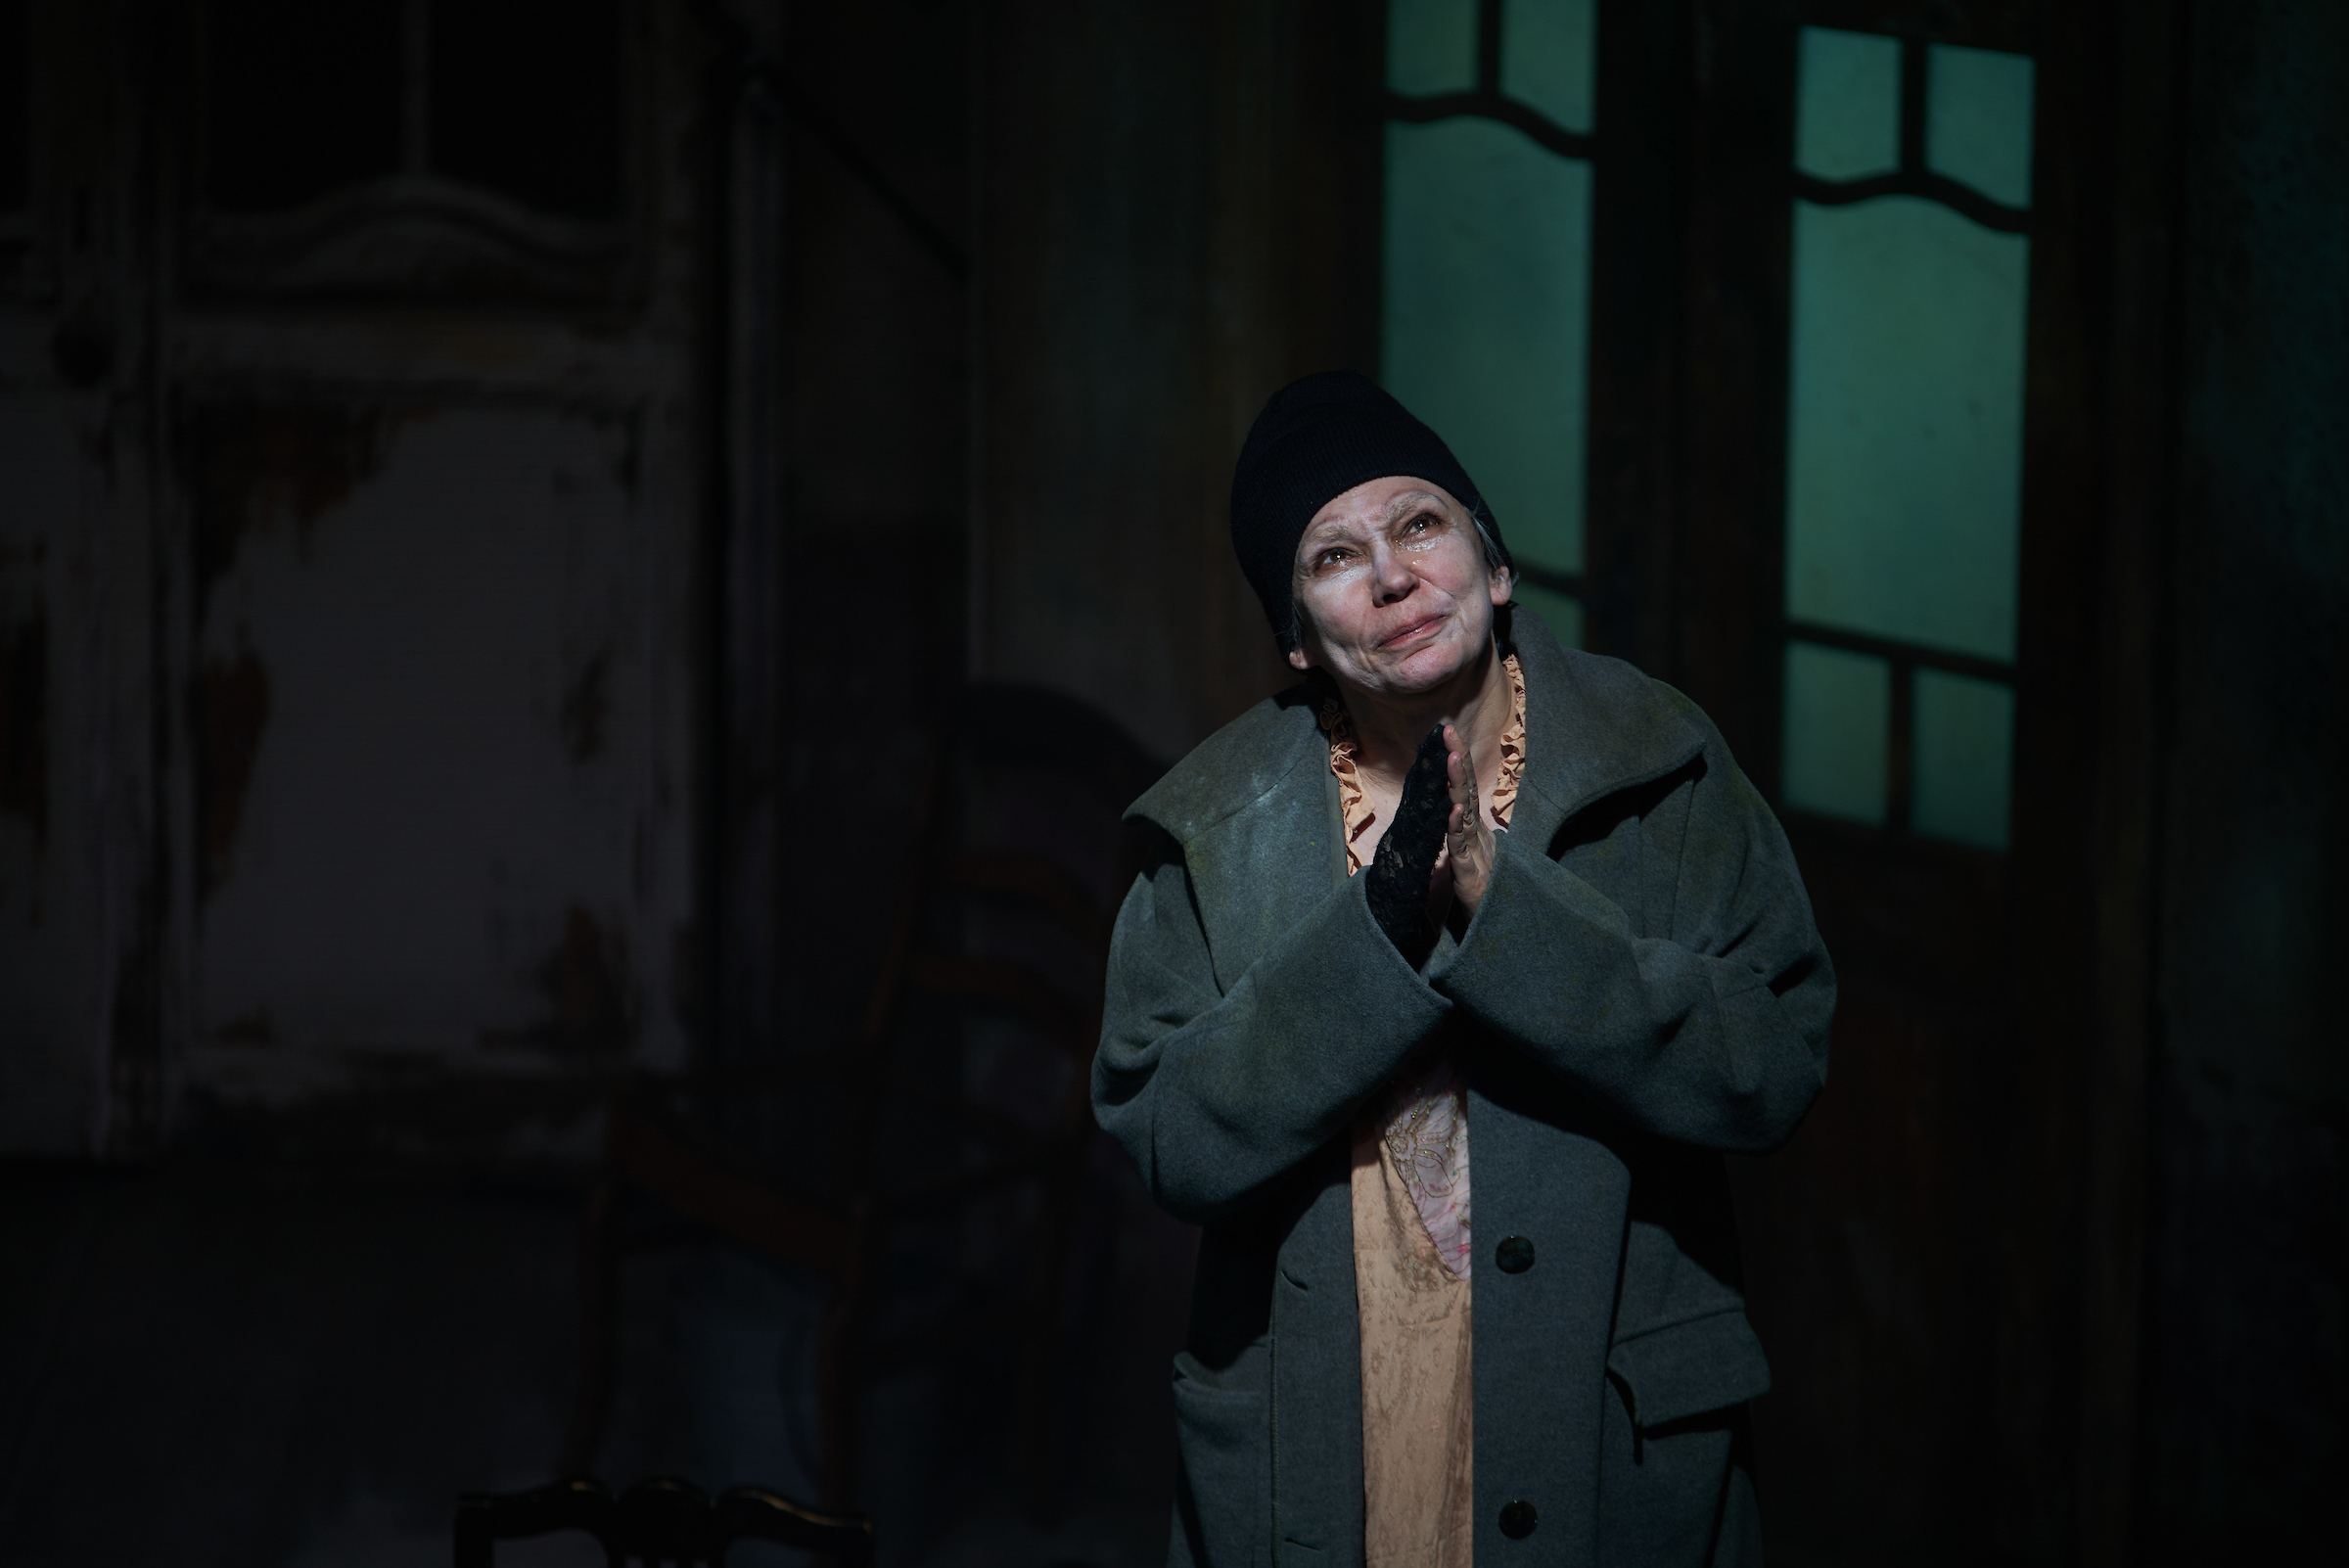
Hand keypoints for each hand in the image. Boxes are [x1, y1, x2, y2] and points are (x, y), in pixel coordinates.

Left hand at [1427, 721, 1494, 922]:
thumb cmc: (1480, 890)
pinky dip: (1457, 828)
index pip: (1462, 787)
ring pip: (1464, 813)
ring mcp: (1474, 852)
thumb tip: (1455, 808)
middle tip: (1448, 730)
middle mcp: (1475, 834)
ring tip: (1452, 757)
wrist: (1493, 926)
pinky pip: (1461, 848)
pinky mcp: (1469, 874)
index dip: (1456, 759)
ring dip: (1458, 785)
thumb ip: (1461, 833)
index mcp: (1472, 828)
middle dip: (1457, 758)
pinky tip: (1454, 810)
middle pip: (1465, 791)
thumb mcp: (1467, 855)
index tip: (1446, 731)